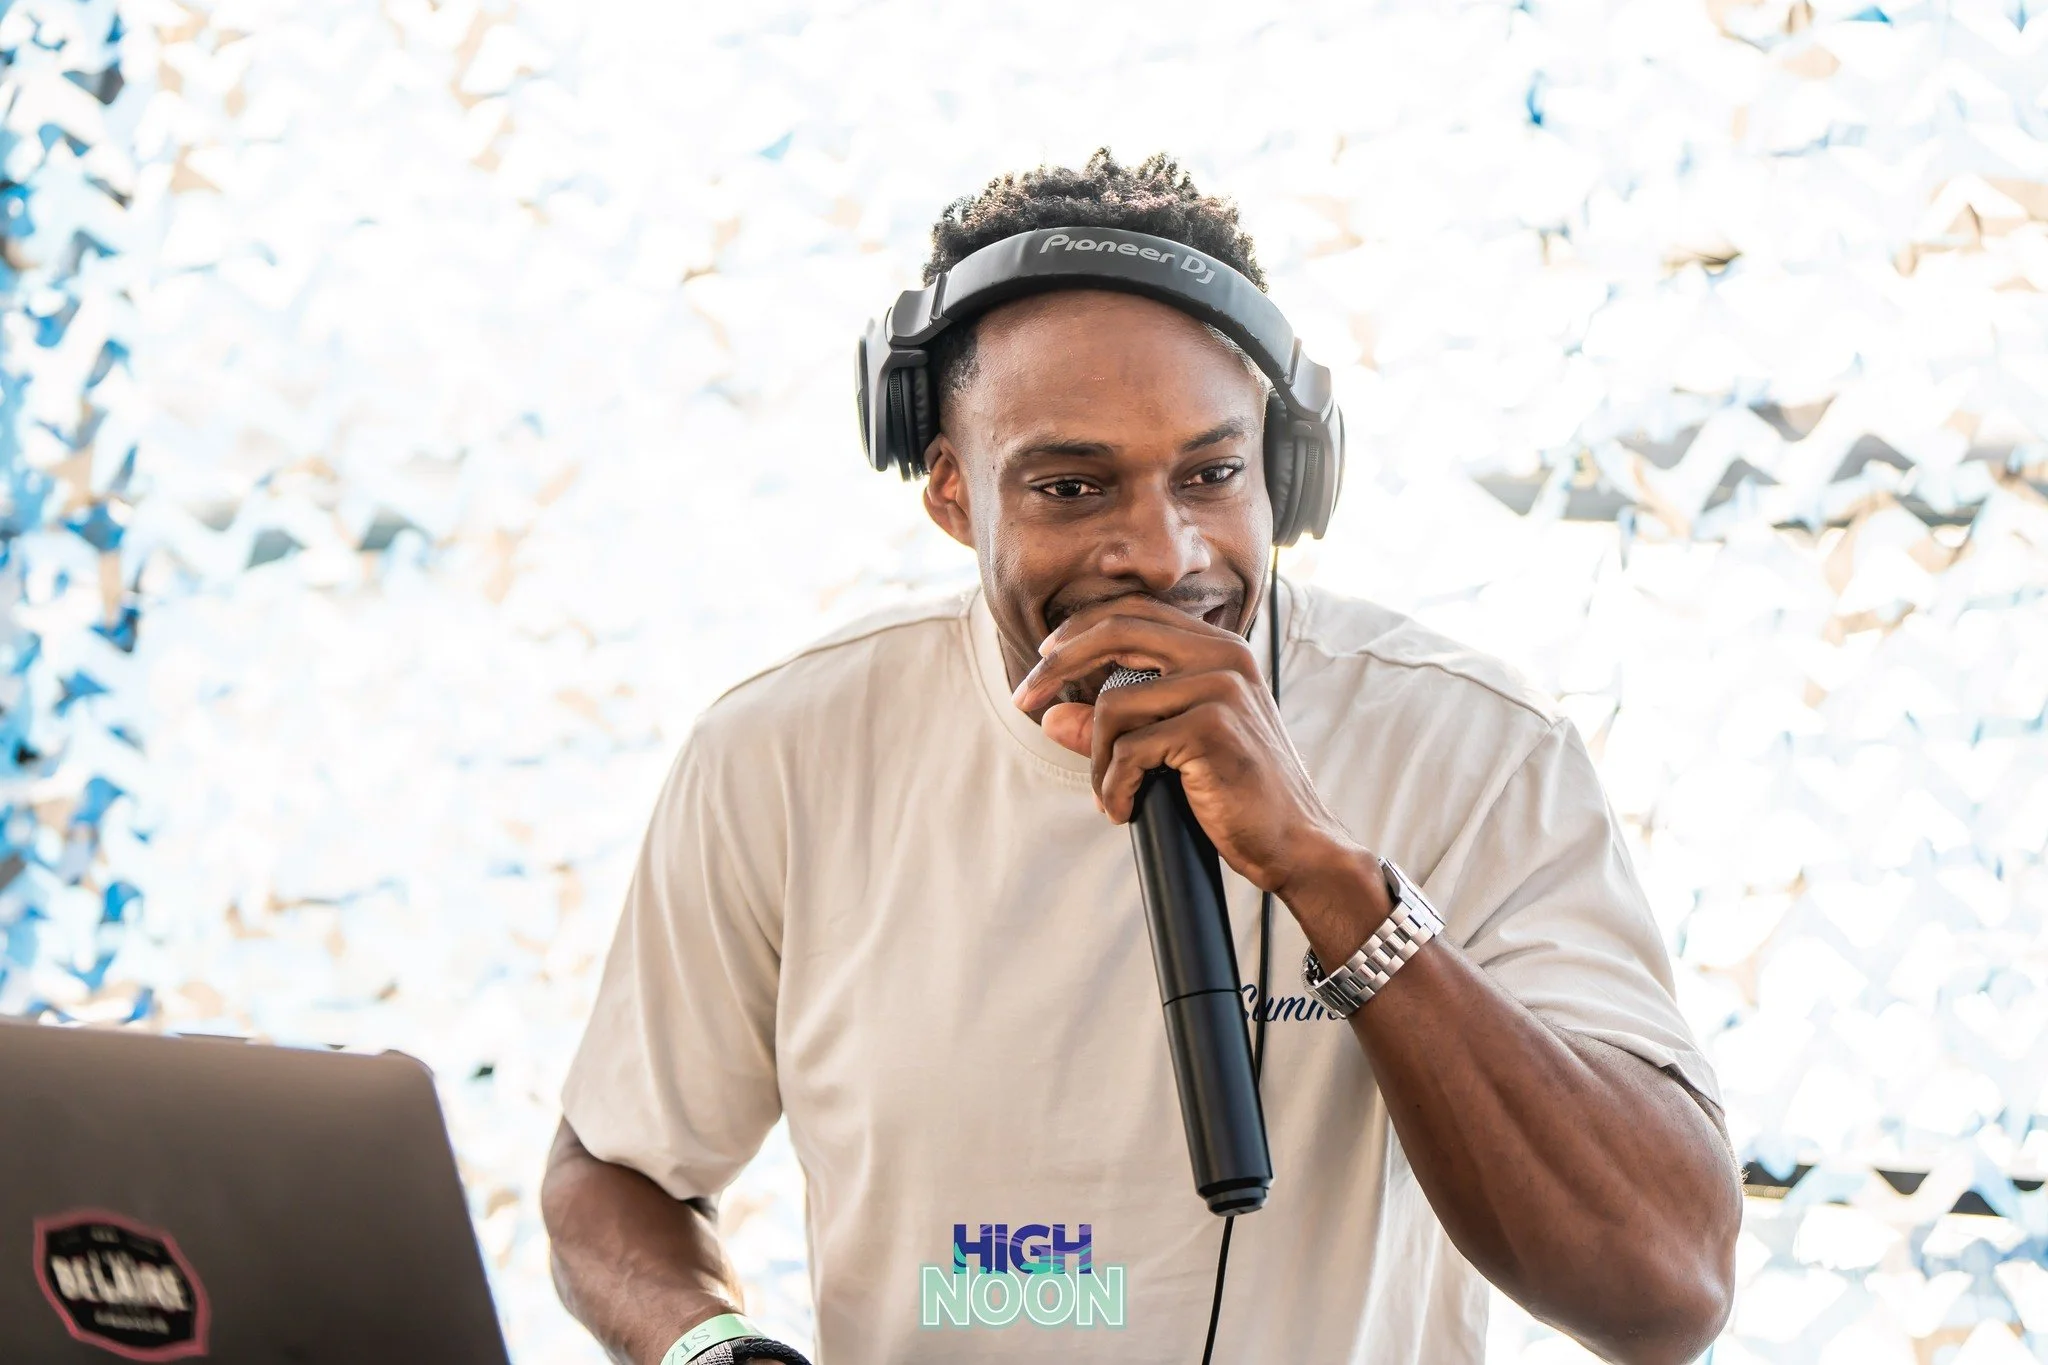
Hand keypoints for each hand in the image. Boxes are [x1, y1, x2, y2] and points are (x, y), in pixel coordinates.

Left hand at [1011, 596, 1389, 950]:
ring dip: (1099, 761)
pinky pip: (1130, 750)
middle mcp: (1223, 655)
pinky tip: (1124, 809)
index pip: (1133, 612)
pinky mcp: (1212, 727)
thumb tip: (1051, 716)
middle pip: (1114, 634)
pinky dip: (1115, 787)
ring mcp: (1220, 688)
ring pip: (1114, 707)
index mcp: (1219, 648)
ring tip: (1111, 795)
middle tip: (1024, 698)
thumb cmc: (1237, 793)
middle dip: (1057, 664)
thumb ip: (1117, 724)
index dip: (1078, 630)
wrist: (1295, 841)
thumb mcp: (1171, 749)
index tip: (1041, 658)